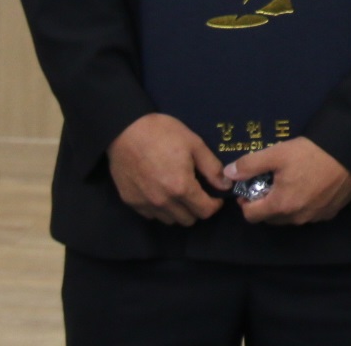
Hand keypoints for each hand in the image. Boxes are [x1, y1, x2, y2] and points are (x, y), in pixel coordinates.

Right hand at [106, 113, 227, 226]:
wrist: (125, 129)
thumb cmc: (163, 133)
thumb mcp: (195, 144)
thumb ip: (212, 168)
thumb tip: (226, 185)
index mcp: (181, 187)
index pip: (205, 212)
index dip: (215, 205)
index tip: (216, 196)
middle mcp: (163, 202)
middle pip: (188, 220)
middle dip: (198, 209)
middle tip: (198, 193)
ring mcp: (145, 204)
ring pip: (169, 220)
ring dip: (179, 211)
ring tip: (179, 192)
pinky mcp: (131, 201)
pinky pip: (151, 215)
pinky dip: (160, 209)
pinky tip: (161, 192)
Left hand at [225, 137, 350, 224]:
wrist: (350, 153)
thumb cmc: (311, 153)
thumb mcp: (277, 153)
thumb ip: (249, 165)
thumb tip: (228, 174)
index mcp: (281, 205)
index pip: (251, 216)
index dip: (245, 203)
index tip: (250, 189)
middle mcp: (297, 217)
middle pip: (271, 219)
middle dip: (265, 204)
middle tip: (270, 183)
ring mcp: (315, 217)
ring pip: (290, 218)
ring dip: (286, 206)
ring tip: (292, 184)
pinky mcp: (330, 213)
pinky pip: (310, 214)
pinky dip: (305, 205)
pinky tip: (311, 187)